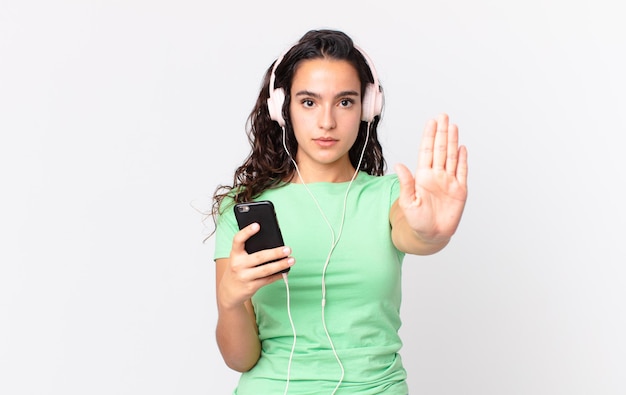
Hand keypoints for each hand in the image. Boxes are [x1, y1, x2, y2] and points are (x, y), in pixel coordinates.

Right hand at [217, 223, 294, 309]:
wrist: (228, 292)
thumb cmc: (237, 270)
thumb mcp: (238, 259)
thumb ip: (249, 251)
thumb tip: (272, 243)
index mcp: (234, 254)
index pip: (238, 240)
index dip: (247, 232)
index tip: (257, 225)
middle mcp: (238, 265)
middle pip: (259, 257)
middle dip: (275, 253)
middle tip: (287, 249)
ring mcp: (244, 276)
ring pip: (266, 270)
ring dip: (280, 264)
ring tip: (291, 260)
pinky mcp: (251, 287)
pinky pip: (267, 280)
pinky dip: (278, 275)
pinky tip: (285, 271)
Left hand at [394, 113, 467, 242]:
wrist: (431, 235)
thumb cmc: (417, 221)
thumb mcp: (408, 202)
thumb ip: (406, 184)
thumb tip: (399, 166)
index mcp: (422, 176)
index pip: (427, 151)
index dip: (429, 136)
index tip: (431, 122)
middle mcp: (436, 175)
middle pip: (440, 149)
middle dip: (442, 133)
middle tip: (443, 116)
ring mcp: (449, 182)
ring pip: (451, 157)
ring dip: (452, 141)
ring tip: (452, 126)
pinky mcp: (459, 190)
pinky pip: (461, 172)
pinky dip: (462, 160)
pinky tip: (461, 148)